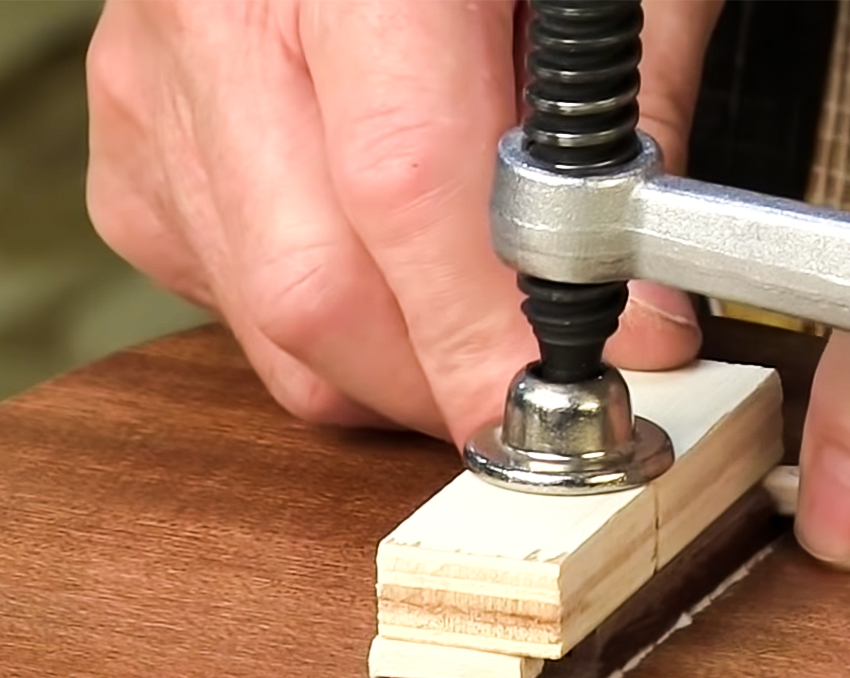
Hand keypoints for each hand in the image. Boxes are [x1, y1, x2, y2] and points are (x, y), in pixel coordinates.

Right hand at [86, 0, 720, 443]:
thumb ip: (629, 124)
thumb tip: (643, 317)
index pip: (406, 185)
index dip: (488, 327)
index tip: (571, 395)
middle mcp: (221, 12)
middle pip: (313, 286)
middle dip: (446, 380)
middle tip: (544, 396)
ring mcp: (156, 78)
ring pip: (267, 316)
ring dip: (395, 369)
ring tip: (483, 331)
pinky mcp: (136, 138)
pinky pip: (226, 296)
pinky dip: (326, 328)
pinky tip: (392, 273)